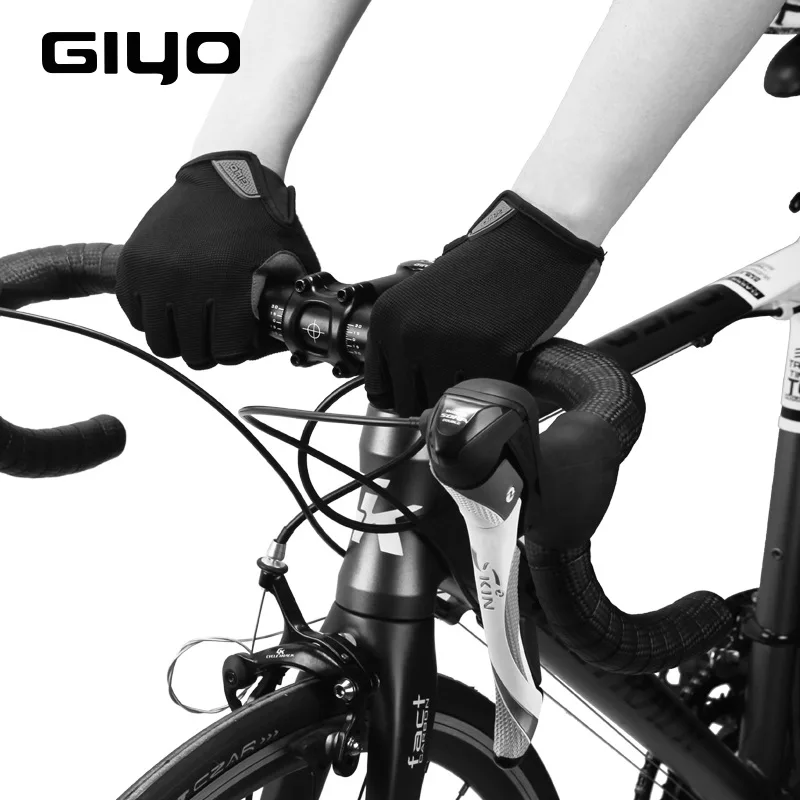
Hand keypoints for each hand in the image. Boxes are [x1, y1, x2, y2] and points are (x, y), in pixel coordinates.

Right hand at [117, 151, 319, 368]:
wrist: (226, 174)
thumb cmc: (263, 222)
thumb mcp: (292, 263)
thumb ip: (289, 304)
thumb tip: (294, 343)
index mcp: (229, 287)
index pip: (227, 351)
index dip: (237, 351)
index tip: (238, 340)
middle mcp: (188, 283)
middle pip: (193, 353)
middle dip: (209, 349)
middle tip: (215, 335)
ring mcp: (156, 273)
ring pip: (161, 341)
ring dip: (179, 338)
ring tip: (192, 324)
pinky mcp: (133, 263)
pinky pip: (135, 315)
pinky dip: (152, 316)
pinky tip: (171, 305)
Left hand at [365, 191, 603, 415]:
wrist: (530, 241)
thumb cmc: (480, 271)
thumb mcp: (422, 300)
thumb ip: (406, 342)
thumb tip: (401, 397)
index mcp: (386, 320)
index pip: (380, 390)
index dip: (405, 396)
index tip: (423, 392)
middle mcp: (408, 334)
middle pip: (412, 405)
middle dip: (437, 397)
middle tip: (460, 376)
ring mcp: (446, 345)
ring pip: (449, 405)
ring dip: (468, 393)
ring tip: (483, 361)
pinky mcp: (488, 352)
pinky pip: (489, 393)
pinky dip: (499, 383)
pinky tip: (505, 356)